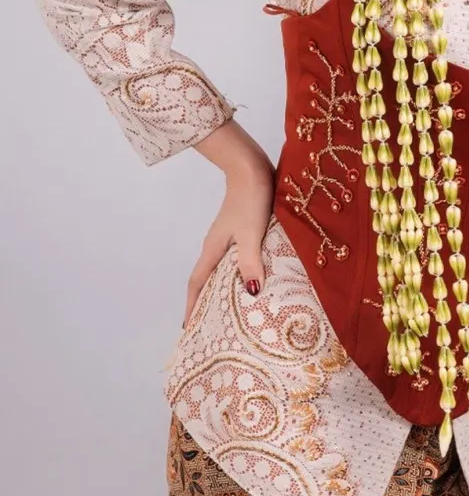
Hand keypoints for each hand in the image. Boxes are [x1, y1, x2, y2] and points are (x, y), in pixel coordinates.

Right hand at [185, 121, 275, 323]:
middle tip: (209, 324)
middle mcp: (216, 244)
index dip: (192, 305)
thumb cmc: (251, 199)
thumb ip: (250, 261)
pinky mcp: (241, 228)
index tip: (188, 327)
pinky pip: (235, 257)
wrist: (252, 168)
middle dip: (205, 301)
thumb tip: (250, 292)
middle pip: (206, 278)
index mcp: (213, 248)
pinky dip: (238, 271)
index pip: (197, 283)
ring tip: (230, 307)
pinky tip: (252, 276)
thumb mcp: (251, 233)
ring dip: (222, 286)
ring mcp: (228, 236)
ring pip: (221, 267)